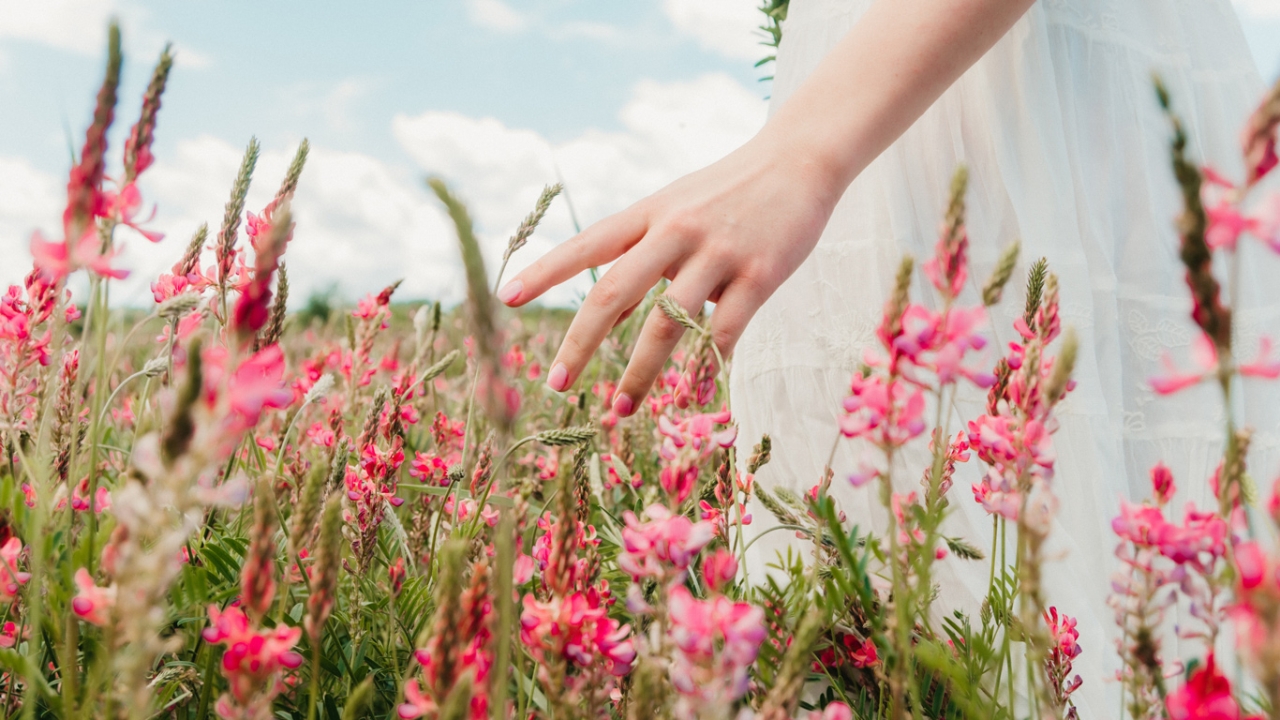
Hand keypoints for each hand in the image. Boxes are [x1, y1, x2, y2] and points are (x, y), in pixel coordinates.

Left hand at [496, 131, 839, 416]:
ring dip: (640, 373)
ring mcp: (718, 251)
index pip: (588, 244)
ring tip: (621, 408)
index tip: (507, 298)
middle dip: (580, 342)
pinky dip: (704, 368)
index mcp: (648, 212)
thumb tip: (605, 321)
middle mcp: (675, 229)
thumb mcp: (677, 209)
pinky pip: (725, 332)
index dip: (546, 271)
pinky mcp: (761, 273)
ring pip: (668, 323)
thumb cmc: (729, 192)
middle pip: (615, 291)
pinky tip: (691, 396)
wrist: (800, 159)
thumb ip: (643, 258)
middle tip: (555, 383)